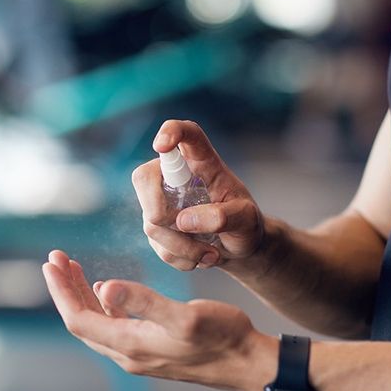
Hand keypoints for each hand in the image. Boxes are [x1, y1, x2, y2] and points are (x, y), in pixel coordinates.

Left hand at [42, 249, 275, 390]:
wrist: (247, 362)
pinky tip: (106, 290)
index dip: (60, 291)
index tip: (50, 262)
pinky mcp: (151, 349)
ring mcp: (140, 353)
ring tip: (73, 267)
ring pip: (97, 323)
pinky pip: (114, 326)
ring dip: (81, 295)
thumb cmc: (222, 337)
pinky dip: (103, 303)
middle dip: (65, 289)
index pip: (78, 318)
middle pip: (82, 321)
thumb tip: (104, 286)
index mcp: (130, 344)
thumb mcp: (184, 315)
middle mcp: (128, 353)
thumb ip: (143, 301)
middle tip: (56, 257)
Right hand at [131, 120, 266, 270]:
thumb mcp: (246, 219)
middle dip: (160, 211)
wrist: (240, 247)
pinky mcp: (157, 226)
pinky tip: (201, 257)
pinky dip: (181, 258)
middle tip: (187, 228)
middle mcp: (176, 175)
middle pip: (144, 177)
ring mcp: (162, 200)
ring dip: (183, 246)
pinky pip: (157, 246)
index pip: (185, 133)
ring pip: (151, 222)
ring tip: (212, 253)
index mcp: (203, 161)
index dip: (170, 132)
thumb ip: (222, 217)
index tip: (162, 146)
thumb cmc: (246, 224)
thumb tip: (183, 221)